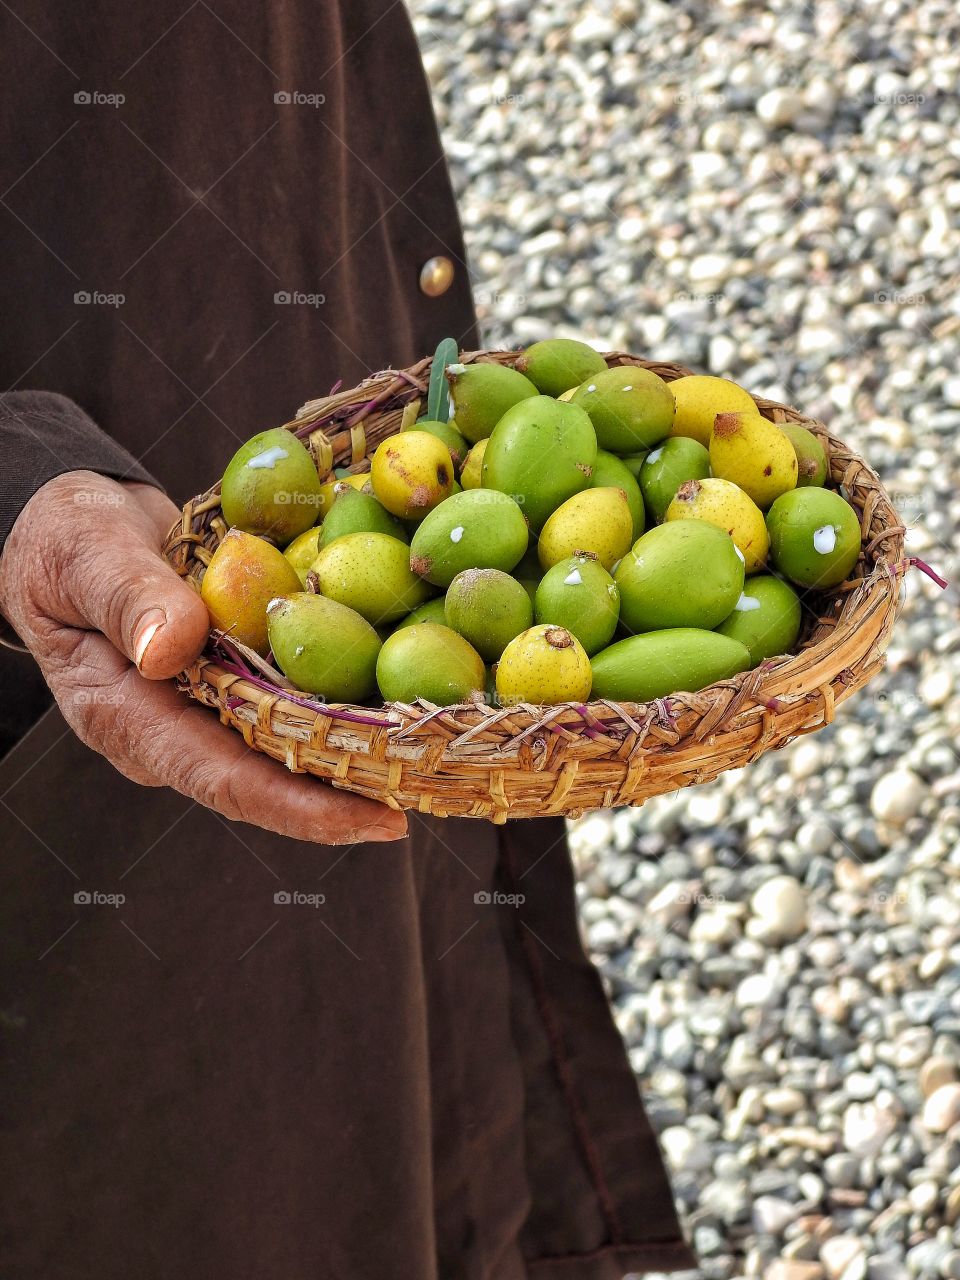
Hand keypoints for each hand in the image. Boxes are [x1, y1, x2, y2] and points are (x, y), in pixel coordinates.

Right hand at [0, 471, 406, 843]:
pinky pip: (292, 702)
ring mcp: (207, 709)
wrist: (77, 528)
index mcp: (130, 719)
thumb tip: (171, 650)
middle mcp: (177, 730)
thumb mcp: (83, 553)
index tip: (376, 823)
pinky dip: (343, 701)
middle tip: (436, 791)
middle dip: (351, 792)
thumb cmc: (67, 538)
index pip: (224, 781)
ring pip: (289, 746)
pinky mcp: (232, 682)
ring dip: (359, 753)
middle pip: (272, 778)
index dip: (301, 808)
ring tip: (439, 758)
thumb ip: (126, 598)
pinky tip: (403, 694)